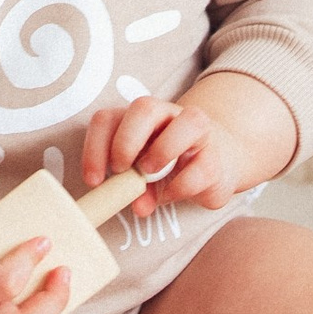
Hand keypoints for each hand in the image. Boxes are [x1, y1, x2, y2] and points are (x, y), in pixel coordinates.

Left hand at [81, 70, 297, 214]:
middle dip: (126, 141)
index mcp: (138, 118)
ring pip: (188, 121)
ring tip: (149, 176)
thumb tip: (137, 206)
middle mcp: (168, 115)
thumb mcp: (143, 175)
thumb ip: (134, 187)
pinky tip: (169, 195)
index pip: (108, 119)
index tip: (94, 180)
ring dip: (163, 151)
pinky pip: (202, 167)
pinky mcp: (217, 157)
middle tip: (120, 170)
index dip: (95, 148)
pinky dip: (181, 186)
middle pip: (144, 107)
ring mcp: (198, 131)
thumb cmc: (170, 165)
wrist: (218, 160)